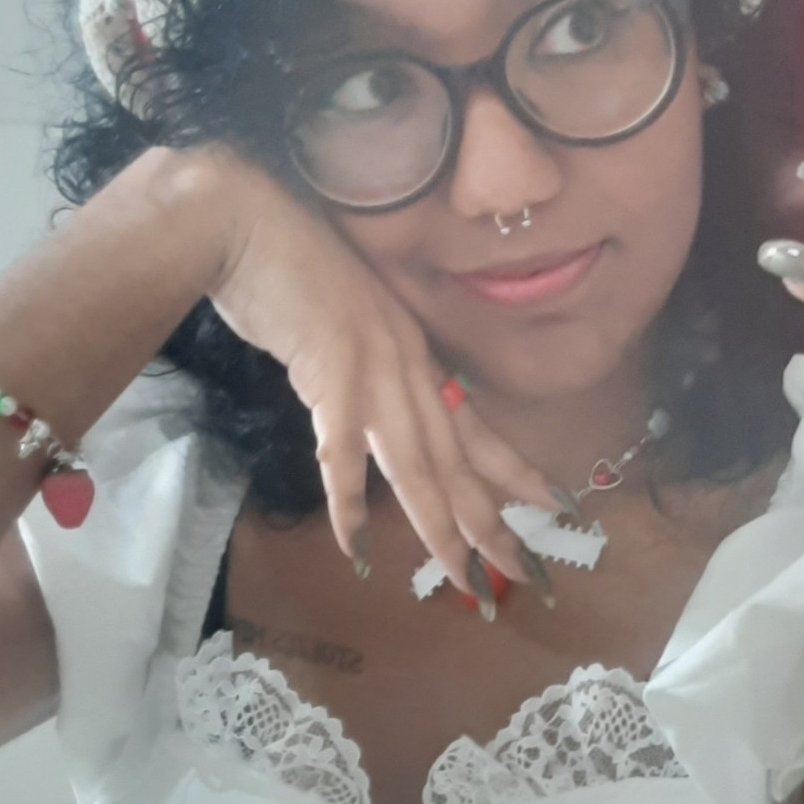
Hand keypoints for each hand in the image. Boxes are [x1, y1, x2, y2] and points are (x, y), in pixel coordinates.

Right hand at [158, 145, 559, 593]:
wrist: (246, 221)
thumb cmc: (287, 271)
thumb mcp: (346, 328)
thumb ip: (366, 372)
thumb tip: (372, 412)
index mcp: (415, 356)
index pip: (475, 427)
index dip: (515, 471)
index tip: (557, 507)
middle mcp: (408, 367)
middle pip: (458, 463)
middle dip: (491, 525)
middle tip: (524, 578)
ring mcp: (374, 371)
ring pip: (417, 468)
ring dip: (439, 530)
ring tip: (462, 582)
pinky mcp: (329, 375)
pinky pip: (343, 453)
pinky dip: (349, 502)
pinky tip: (358, 548)